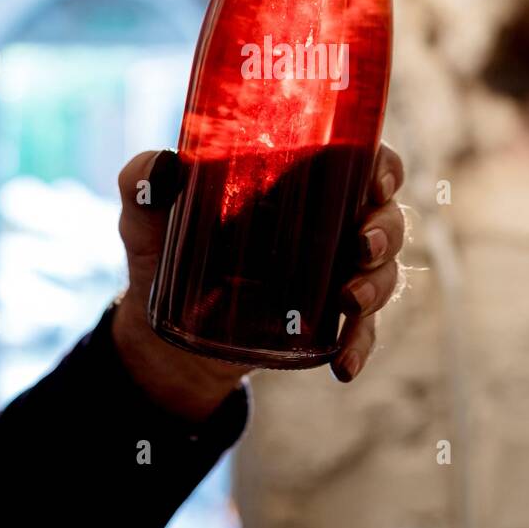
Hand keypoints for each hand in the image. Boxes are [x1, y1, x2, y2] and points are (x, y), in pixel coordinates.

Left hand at [112, 144, 405, 418]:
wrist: (162, 331)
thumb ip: (143, 182)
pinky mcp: (326, 323)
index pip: (359, 161)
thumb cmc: (162, 251)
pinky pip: (362, 332)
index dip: (382, 166)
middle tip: (362, 244)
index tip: (377, 179)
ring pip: (383, 272)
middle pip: (384, 216)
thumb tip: (161, 168)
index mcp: (298, 181)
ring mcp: (332, 275)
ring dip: (376, 285)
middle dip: (385, 230)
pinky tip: (344, 366)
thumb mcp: (146, 217)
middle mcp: (327, 224)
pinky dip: (360, 345)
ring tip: (349, 300)